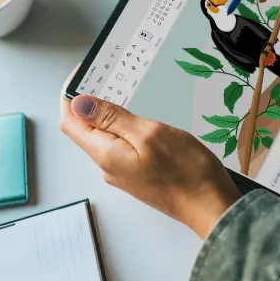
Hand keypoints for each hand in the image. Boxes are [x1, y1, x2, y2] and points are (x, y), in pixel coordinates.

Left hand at [60, 93, 240, 237]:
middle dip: (88, 103)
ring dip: (108, 114)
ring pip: (104, 138)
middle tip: (104, 76)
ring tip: (124, 93)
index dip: (70, 97)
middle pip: (85, 130)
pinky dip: (123, 128)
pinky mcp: (138, 174)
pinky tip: (140, 119)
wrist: (210, 206)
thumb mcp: (149, 134)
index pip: (70, 122)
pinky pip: (121, 146)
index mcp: (105, 154)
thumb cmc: (186, 171)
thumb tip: (79, 103)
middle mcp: (108, 166)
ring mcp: (123, 172)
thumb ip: (112, 118)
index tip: (82, 74)